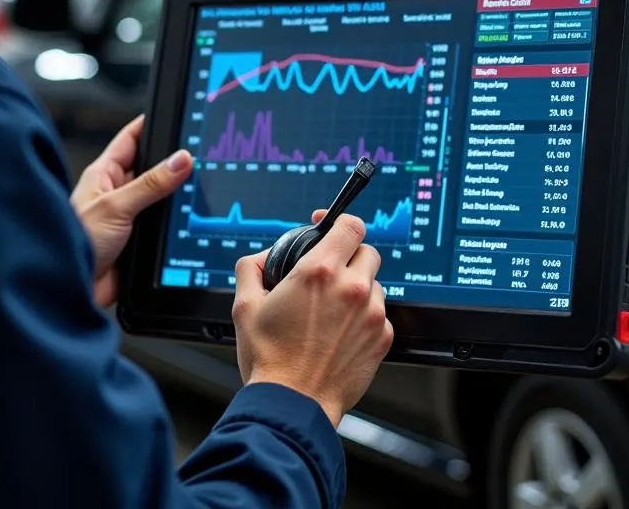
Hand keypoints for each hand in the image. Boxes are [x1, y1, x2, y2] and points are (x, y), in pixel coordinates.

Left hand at [71, 115, 192, 307]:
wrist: (68, 290)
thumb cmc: (73, 242)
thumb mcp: (115, 206)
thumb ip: (150, 183)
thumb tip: (180, 159)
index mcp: (103, 175)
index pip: (131, 139)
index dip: (151, 125)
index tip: (174, 114)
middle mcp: (115, 193)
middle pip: (151, 169)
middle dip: (171, 164)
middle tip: (198, 154)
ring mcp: (127, 217)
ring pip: (159, 199)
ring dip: (174, 198)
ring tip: (198, 188)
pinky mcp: (136, 242)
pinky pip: (161, 227)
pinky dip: (173, 225)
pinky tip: (188, 222)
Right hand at [232, 211, 392, 427]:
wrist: (292, 405)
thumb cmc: (269, 359)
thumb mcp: (245, 305)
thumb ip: (252, 267)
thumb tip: (261, 257)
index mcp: (319, 272)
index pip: (350, 226)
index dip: (339, 223)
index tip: (329, 229)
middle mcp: (351, 288)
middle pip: (367, 251)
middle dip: (349, 256)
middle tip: (330, 273)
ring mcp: (372, 314)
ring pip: (375, 283)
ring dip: (358, 288)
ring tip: (332, 310)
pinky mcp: (382, 339)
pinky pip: (380, 314)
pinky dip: (364, 317)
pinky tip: (341, 332)